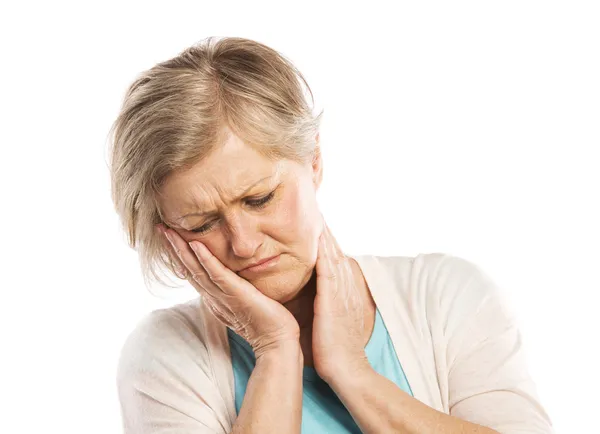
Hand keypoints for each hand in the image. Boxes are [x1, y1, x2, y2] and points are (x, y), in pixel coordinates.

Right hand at [156, 224, 299, 358]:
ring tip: (168, 231)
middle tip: (160, 228)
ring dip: (181, 249)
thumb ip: (238, 291)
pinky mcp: (235, 294)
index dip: (180, 256)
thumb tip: (237, 281)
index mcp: (215, 298)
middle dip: (173, 248)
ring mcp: (222, 296)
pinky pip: (217, 274)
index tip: (171, 238)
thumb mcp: (247, 303)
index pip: (193, 273)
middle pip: (188, 268)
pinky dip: (205, 259)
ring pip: (195, 269)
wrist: (276, 342)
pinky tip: (195, 244)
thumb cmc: (267, 324)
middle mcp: (213, 297)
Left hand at [311, 216, 369, 383]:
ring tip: (318, 213)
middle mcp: (345, 286)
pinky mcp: (333, 300)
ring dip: (326, 235)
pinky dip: (325, 252)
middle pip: (335, 251)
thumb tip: (315, 294)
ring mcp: (341, 292)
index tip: (318, 222)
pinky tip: (318, 238)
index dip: (327, 240)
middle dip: (326, 230)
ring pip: (333, 256)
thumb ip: (325, 303)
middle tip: (316, 207)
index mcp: (344, 290)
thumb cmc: (335, 348)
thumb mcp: (332, 319)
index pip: (335, 259)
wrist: (346, 368)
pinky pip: (329, 270)